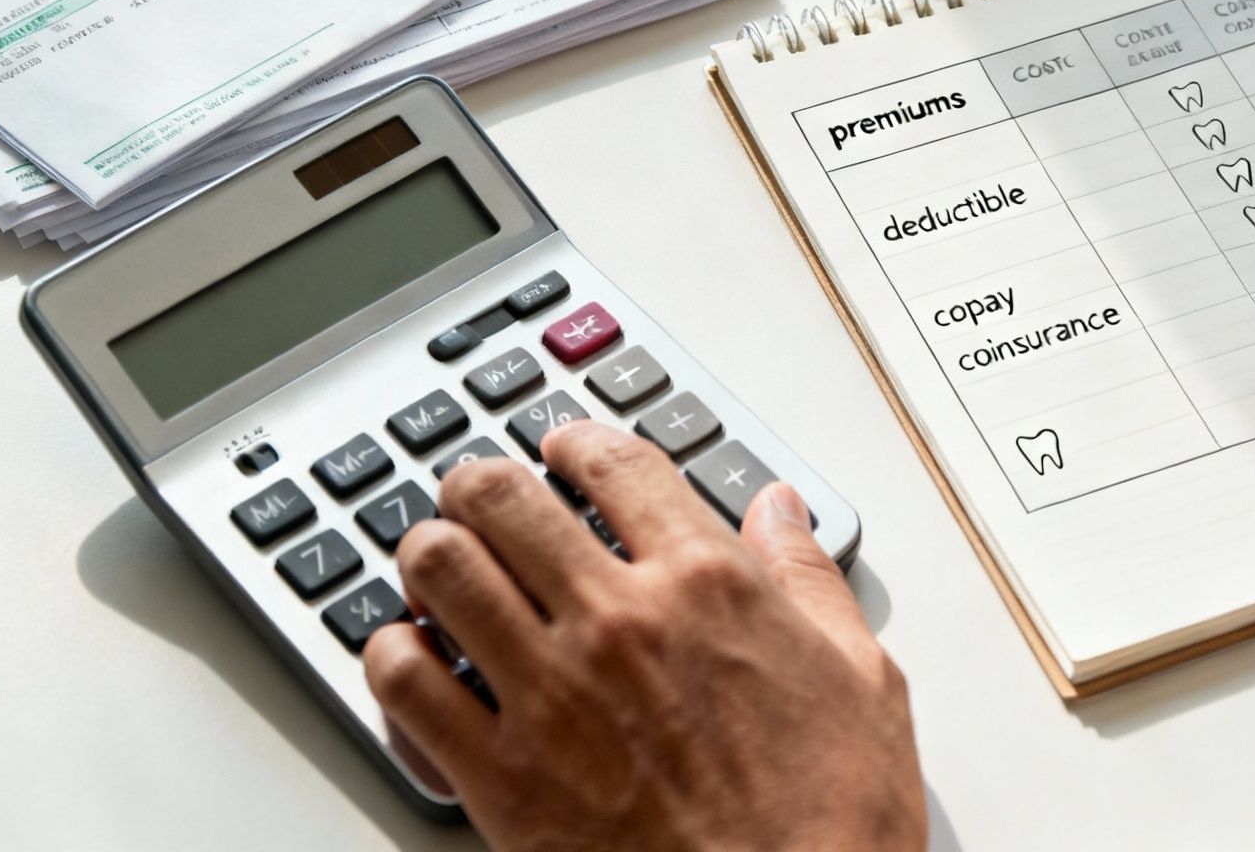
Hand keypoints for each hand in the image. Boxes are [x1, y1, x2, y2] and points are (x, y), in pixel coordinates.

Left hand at [361, 423, 925, 851]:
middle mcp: (620, 622)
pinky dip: (394, 655)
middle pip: (503, 496)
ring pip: (441, 568)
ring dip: (434, 554)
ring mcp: (551, 697)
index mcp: (709, 586)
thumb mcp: (860, 675)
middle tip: (487, 498)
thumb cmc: (832, 817)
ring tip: (445, 565)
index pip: (614, 463)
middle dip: (484, 485)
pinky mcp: (500, 779)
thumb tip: (781, 512)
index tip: (566, 449)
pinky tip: (415, 656)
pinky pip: (404, 682)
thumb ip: (807, 578)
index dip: (577, 441)